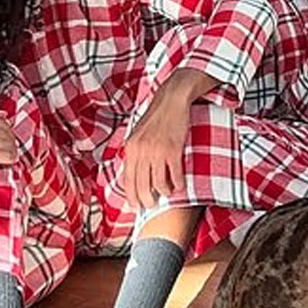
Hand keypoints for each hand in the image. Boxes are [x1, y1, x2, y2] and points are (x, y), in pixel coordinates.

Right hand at [0, 109, 17, 178]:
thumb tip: (2, 114)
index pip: (4, 122)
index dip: (6, 131)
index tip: (5, 137)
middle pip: (9, 133)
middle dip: (10, 142)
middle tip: (7, 148)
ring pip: (10, 144)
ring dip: (11, 151)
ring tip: (8, 156)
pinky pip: (8, 156)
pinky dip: (10, 159)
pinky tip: (8, 161)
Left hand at [122, 87, 191, 209]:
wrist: (171, 100)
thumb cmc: (156, 117)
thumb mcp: (138, 134)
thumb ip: (135, 152)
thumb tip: (133, 172)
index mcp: (131, 148)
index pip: (127, 180)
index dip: (131, 197)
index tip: (136, 207)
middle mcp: (141, 151)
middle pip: (142, 186)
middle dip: (148, 200)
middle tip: (153, 204)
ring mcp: (157, 152)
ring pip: (158, 185)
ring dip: (165, 193)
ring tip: (168, 193)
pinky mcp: (173, 150)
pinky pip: (174, 176)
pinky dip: (178, 185)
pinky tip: (180, 185)